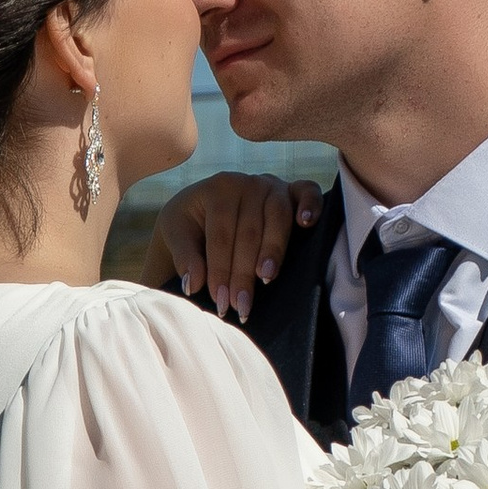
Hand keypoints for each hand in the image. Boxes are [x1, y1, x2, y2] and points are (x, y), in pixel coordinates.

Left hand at [141, 172, 321, 321]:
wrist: (205, 206)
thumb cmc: (190, 222)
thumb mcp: (175, 232)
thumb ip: (184, 256)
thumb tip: (194, 284)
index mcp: (217, 188)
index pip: (221, 234)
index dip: (220, 269)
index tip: (221, 302)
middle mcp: (247, 183)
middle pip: (250, 231)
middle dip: (244, 272)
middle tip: (241, 305)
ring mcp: (272, 185)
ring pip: (277, 218)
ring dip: (274, 250)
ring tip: (266, 277)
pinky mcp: (292, 191)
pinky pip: (308, 192)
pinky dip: (312, 206)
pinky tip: (307, 225)